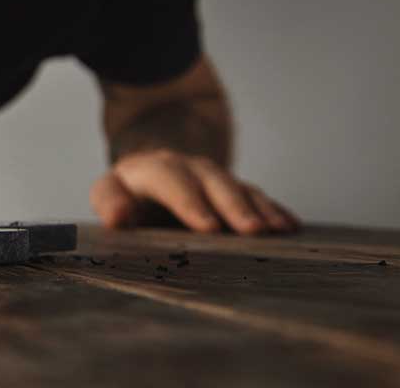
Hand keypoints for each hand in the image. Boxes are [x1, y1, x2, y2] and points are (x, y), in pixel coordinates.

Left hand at [90, 149, 300, 234]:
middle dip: (234, 206)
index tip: (208, 227)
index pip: (170, 180)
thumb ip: (109, 202)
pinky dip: (274, 211)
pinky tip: (290, 227)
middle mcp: (188, 169)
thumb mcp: (109, 192)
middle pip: (212, 182)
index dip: (190, 202)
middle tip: (253, 231)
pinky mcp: (234, 191)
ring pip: (239, 188)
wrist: (151, 172)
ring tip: (277, 230)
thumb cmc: (127, 193)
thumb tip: (118, 217)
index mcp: (152, 169)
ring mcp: (214, 179)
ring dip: (259, 209)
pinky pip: (257, 197)